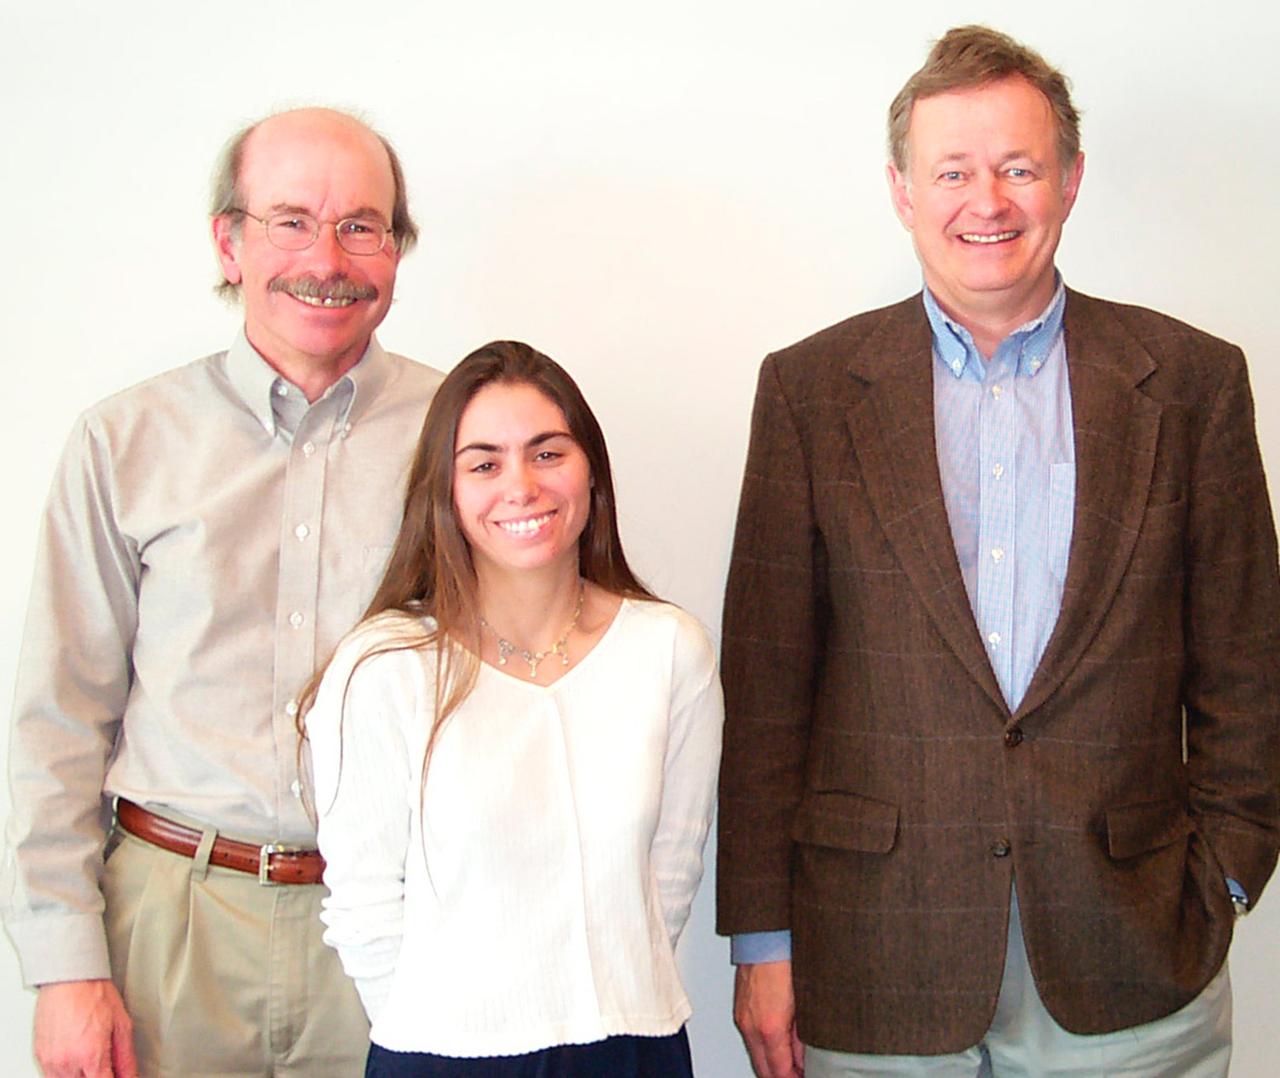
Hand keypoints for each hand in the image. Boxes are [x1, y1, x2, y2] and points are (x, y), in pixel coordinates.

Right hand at [33, 979, 137, 1077]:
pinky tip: (76, 1057)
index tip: (117, 1075)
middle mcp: (67, 1062)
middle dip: (97, 1076)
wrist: (69, 977)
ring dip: (81, 1076)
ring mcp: (50, 1061)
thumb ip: (126, 1057)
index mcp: (90, 1055)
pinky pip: (52, 1076)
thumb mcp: (121, 1024)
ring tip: (90, 1058)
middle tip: (104, 1063)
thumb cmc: (94, 994)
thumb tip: (131, 1076)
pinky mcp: (40, 1056)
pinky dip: (65, 1072)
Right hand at [734, 960, 804, 1076]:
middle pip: (763, 1070)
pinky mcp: (740, 1009)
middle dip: (780, 1076)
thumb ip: (802, 1036)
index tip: (804, 1077)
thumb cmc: (785, 962)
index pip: (779, 1072)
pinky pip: (750, 1039)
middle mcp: (751, 1027)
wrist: (764, 938)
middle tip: (798, 1074)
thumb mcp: (803, 1004)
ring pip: (755, 1055)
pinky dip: (762, 1048)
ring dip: (771, 1064)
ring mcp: (742, 1018)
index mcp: (770, 1029)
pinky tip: (776, 1043)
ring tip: (791, 1062)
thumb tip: (805, 1057)